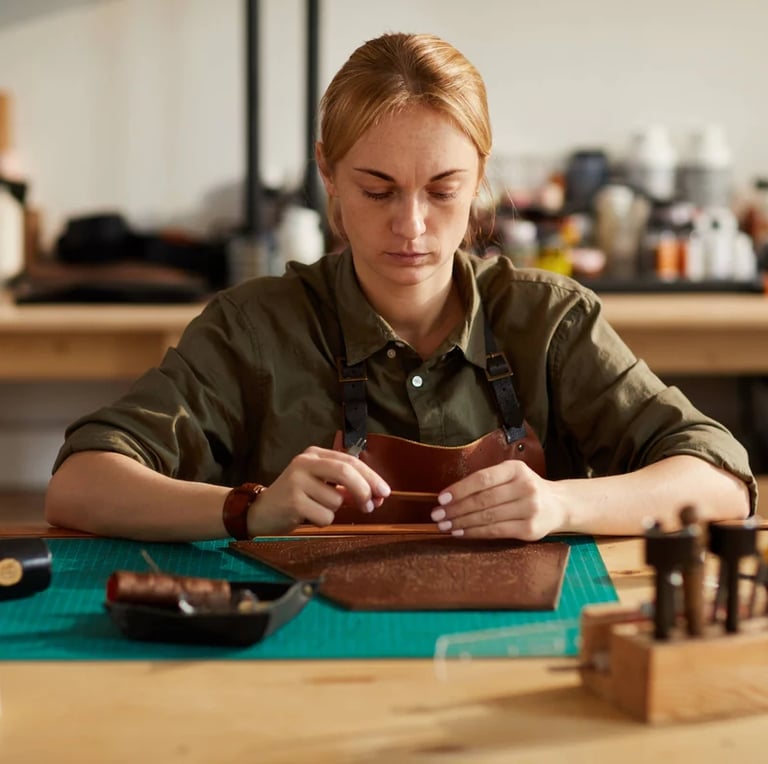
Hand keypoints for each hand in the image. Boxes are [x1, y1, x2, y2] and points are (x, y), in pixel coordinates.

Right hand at [247, 446, 390, 534]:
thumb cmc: (295, 498)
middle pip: (346, 472)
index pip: (350, 461)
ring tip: (315, 509)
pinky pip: (325, 516)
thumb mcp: (319, 483)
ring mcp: (297, 481)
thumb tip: (376, 496)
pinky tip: (307, 516)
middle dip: (364, 491)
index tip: (385, 492)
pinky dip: (323, 521)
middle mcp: (305, 462)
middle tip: (371, 506)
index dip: (372, 476)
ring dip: (334, 511)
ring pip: (336, 500)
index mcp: (315, 454)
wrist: (260, 512)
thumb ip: (345, 485)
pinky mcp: (293, 501)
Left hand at [430, 460, 566, 540]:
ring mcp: (529, 508)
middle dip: (456, 509)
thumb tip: (450, 495)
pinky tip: (461, 532)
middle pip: (483, 500)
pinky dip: (475, 533)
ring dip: (462, 522)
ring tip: (444, 526)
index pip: (482, 479)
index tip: (441, 498)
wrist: (559, 504)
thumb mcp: (511, 476)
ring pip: (488, 517)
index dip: (459, 489)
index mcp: (516, 469)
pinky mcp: (530, 529)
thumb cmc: (525, 489)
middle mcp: (525, 486)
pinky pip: (496, 531)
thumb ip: (487, 481)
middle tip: (437, 515)